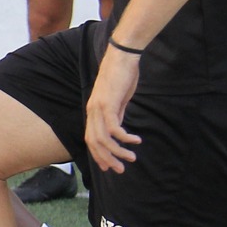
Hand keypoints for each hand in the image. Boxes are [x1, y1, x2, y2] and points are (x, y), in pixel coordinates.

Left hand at [84, 42, 143, 173]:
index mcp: (93, 112)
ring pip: (103, 138)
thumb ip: (117, 114)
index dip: (98, 155)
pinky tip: (135, 140)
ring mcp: (98, 108)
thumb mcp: (118, 100)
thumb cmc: (122, 76)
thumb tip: (118, 129)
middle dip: (106, 159)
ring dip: (117, 151)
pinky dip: (124, 137)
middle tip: (120, 169)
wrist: (122, 57)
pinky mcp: (108, 103)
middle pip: (94, 143)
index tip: (109, 166)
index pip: (91, 139)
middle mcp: (92, 111)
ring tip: (132, 157)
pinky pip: (113, 128)